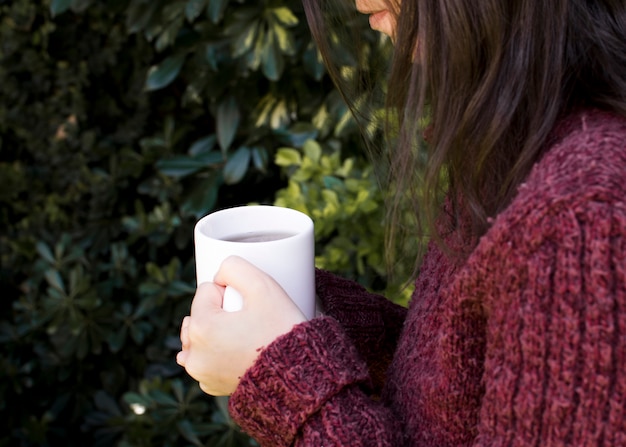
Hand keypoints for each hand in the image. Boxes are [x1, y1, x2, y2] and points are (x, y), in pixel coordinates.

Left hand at [176, 256, 306, 395]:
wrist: (299, 376)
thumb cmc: (281, 331)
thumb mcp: (263, 286)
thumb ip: (235, 266)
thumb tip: (220, 275)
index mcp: (201, 327)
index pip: (207, 290)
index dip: (231, 293)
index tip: (250, 306)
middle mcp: (194, 354)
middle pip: (200, 313)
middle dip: (220, 312)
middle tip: (249, 321)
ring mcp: (202, 373)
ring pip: (200, 336)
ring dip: (215, 331)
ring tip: (245, 336)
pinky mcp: (212, 386)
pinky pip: (207, 359)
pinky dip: (218, 353)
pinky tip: (239, 352)